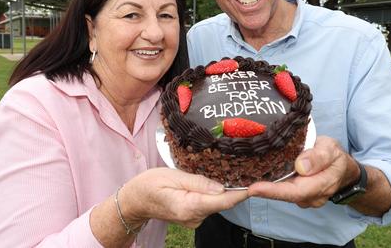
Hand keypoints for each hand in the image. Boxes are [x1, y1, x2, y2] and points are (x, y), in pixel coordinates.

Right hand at [120, 168, 247, 227]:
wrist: (135, 200)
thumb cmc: (150, 184)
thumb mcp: (173, 176)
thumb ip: (198, 182)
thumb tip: (221, 187)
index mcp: (189, 206)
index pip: (221, 201)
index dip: (240, 194)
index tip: (255, 186)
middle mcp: (194, 217)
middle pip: (221, 202)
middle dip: (234, 188)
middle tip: (246, 170)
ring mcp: (194, 219)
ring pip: (216, 203)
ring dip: (222, 190)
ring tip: (228, 172)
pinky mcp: (194, 217)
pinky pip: (209, 204)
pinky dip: (213, 194)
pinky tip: (211, 182)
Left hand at [247, 136, 357, 207]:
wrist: (342, 169)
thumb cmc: (335, 156)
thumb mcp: (331, 150)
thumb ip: (318, 157)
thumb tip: (301, 166)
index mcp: (319, 185)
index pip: (294, 191)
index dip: (273, 191)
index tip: (254, 188)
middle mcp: (309, 196)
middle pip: (283, 195)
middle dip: (261, 191)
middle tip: (238, 184)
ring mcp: (302, 197)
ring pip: (280, 193)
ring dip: (262, 188)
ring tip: (240, 179)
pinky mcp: (294, 192)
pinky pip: (280, 189)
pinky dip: (267, 184)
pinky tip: (252, 175)